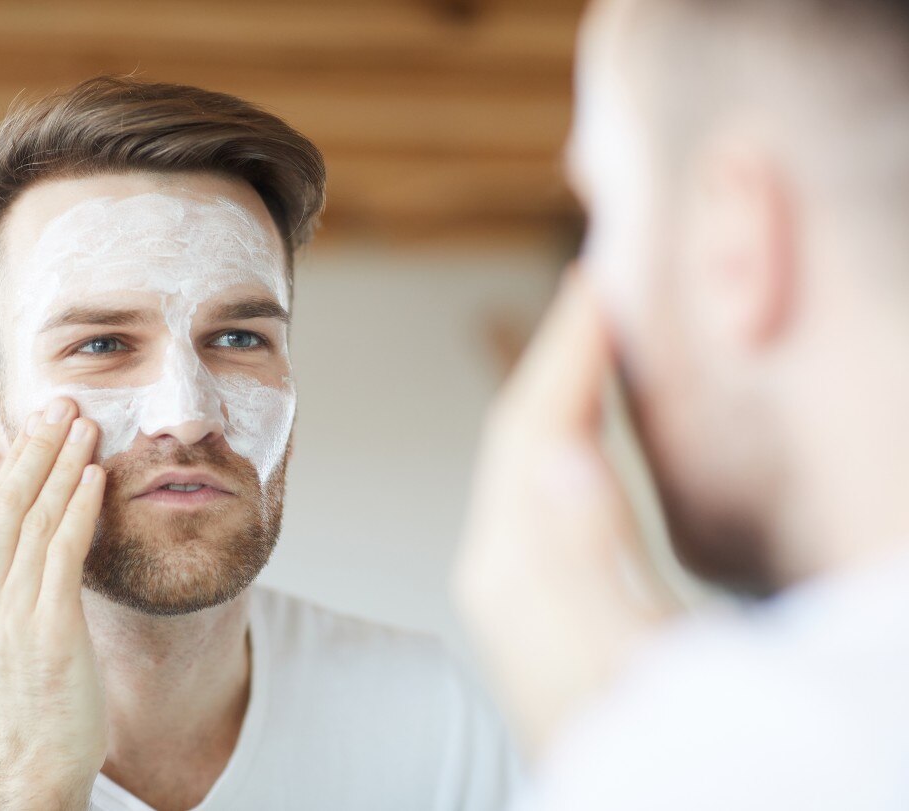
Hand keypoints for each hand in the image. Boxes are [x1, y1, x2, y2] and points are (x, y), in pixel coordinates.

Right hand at [0, 397, 106, 809]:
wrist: (41, 752)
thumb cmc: (16, 690)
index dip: (16, 460)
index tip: (39, 422)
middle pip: (9, 502)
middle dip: (38, 447)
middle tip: (63, 404)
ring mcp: (11, 611)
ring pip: (37, 518)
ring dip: (64, 465)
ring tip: (86, 425)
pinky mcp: (50, 624)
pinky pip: (65, 550)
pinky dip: (79, 508)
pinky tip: (94, 476)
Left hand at [453, 273, 676, 759]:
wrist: (632, 798)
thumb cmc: (647, 747)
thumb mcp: (626, 659)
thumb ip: (587, 562)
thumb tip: (561, 456)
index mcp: (517, 569)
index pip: (535, 427)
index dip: (568, 347)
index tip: (599, 275)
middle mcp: (502, 565)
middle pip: (522, 429)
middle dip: (560, 350)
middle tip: (602, 279)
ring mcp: (514, 581)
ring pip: (530, 452)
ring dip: (564, 383)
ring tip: (601, 329)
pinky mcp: (537, 594)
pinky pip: (543, 485)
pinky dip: (569, 432)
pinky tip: (595, 420)